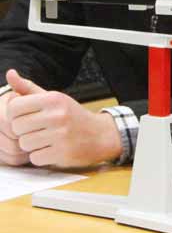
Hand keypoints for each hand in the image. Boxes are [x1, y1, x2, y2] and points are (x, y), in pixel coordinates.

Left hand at [4, 69, 121, 167]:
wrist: (101, 134)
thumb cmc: (73, 116)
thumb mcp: (54, 98)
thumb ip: (29, 88)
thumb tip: (10, 74)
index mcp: (53, 99)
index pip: (14, 107)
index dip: (15, 115)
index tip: (26, 117)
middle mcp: (58, 115)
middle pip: (17, 127)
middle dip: (24, 131)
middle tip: (39, 130)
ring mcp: (61, 135)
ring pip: (24, 144)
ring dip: (32, 145)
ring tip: (47, 139)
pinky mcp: (63, 153)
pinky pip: (35, 158)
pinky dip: (41, 156)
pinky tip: (53, 149)